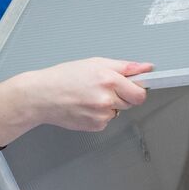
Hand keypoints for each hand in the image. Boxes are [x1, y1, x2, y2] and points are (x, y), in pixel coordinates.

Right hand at [0, 57, 152, 145]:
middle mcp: (106, 99)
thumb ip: (125, 67)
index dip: (137, 89)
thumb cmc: (64, 77)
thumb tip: (146, 68)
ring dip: (109, 105)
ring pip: (118, 111)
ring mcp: (101, 115)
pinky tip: (85, 106)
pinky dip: (99, 114)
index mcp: (108, 80)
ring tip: (89, 96)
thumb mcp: (95, 63)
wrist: (41, 96)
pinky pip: (106, 120)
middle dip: (122, 95)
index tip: (134, 87)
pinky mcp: (95, 126)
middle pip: (131, 102)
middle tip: (103, 87)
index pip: (140, 93)